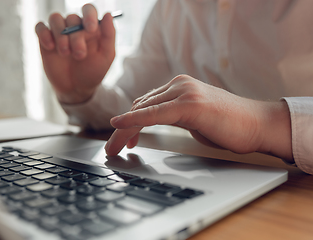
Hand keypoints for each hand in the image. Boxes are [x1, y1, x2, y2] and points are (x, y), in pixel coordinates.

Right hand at [35, 4, 115, 103]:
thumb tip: (107, 14)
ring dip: (60, 35)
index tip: (90, 29)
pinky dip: (44, 34)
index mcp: (91, 28)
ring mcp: (59, 32)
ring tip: (65, 53)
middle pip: (72, 18)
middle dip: (76, 37)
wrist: (76, 89)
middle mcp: (74, 27)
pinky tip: (50, 47)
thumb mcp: (106, 56)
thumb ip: (109, 35)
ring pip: (55, 18)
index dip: (89, 15)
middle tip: (79, 55)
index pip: (89, 10)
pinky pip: (40, 27)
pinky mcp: (45, 40)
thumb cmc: (92, 72)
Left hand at [105, 75, 292, 161]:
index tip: (120, 139)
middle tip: (111, 148)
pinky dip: (135, 120)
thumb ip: (172, 114)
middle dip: (123, 129)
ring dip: (124, 130)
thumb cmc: (228, 124)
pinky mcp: (190, 104)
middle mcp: (179, 85)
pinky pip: (155, 114)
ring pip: (143, 111)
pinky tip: (119, 125)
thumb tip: (151, 121)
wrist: (258, 124)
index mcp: (178, 86)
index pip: (145, 103)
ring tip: (113, 148)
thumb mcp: (192, 118)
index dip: (129, 122)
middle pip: (140, 107)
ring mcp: (185, 92)